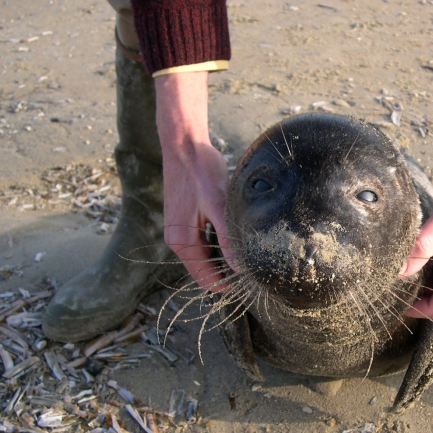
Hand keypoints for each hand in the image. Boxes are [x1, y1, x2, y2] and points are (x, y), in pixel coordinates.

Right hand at [155, 71, 235, 292]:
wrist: (184, 145)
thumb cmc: (201, 172)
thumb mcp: (219, 206)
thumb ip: (228, 238)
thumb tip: (241, 268)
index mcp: (182, 242)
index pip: (205, 279)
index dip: (228, 287)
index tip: (251, 284)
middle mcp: (177, 241)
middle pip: (204, 271)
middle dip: (227, 275)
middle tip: (255, 271)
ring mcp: (179, 231)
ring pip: (205, 258)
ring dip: (224, 261)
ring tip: (249, 256)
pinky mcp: (185, 221)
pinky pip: (203, 243)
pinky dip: (218, 246)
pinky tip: (235, 238)